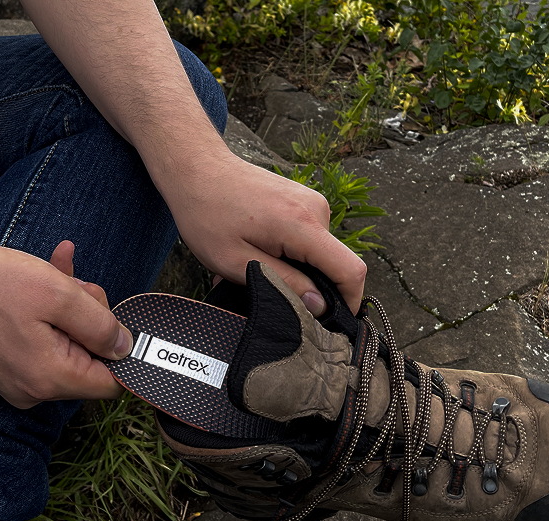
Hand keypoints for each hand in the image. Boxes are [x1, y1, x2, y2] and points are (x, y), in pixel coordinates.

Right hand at [0, 240, 130, 408]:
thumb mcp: (57, 294)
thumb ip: (100, 324)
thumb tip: (126, 348)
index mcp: (49, 379)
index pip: (112, 383)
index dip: (121, 349)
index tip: (110, 315)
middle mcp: (32, 390)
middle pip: (89, 361)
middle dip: (91, 318)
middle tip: (78, 282)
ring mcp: (15, 380)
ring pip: (66, 344)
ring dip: (70, 306)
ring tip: (60, 269)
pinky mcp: (3, 364)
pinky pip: (41, 340)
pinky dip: (48, 310)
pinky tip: (49, 271)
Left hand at [167, 154, 366, 315]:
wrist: (197, 168)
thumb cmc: (207, 214)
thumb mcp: (237, 262)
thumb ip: (284, 284)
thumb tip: (320, 305)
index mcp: (302, 225)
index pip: (350, 270)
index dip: (349, 302)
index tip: (333, 322)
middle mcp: (316, 210)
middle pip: (335, 264)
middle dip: (310, 287)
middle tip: (266, 290)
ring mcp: (312, 202)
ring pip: (320, 254)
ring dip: (294, 269)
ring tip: (254, 268)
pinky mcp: (304, 201)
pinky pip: (309, 238)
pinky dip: (289, 253)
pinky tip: (258, 251)